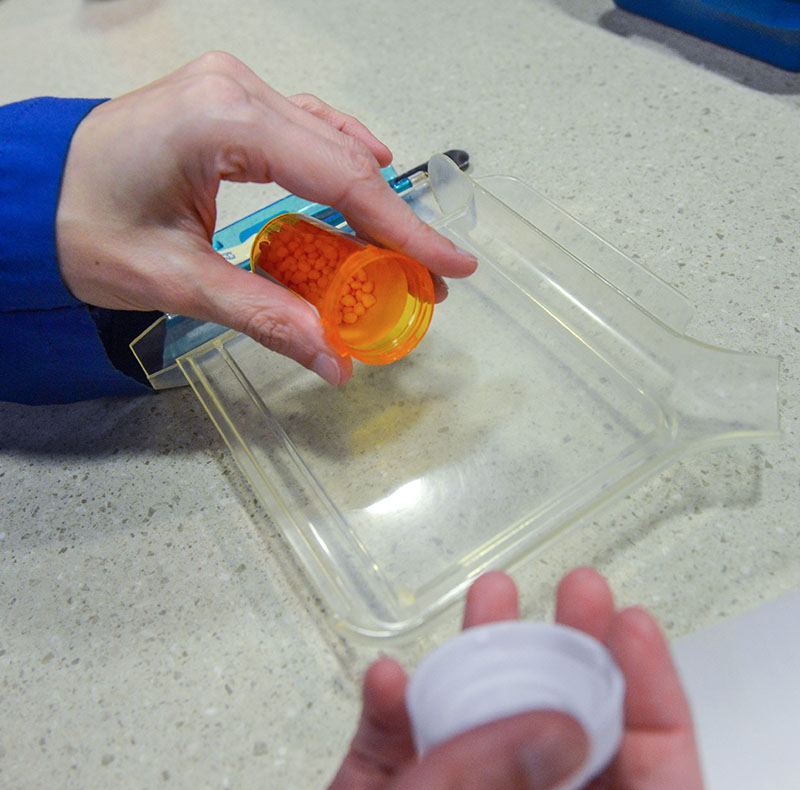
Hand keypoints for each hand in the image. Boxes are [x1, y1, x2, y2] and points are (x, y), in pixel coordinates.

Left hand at [55, 51, 475, 385]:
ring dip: (372, 199)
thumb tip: (334, 360)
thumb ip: (265, 317)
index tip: (452, 264)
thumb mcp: (177, 281)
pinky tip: (365, 188)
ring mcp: (233, 88)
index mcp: (222, 121)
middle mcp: (236, 89)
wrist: (31, 194)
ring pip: (331, 142)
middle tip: (432, 278)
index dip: (405, 229)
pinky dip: (340, 168)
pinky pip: (306, 131)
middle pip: (346, 158)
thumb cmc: (83, 226)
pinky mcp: (229, 104)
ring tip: (404, 253)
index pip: (341, 177)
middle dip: (396, 223)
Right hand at [323, 568, 704, 789]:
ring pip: (483, 737)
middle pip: (565, 749)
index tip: (632, 627)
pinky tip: (385, 685)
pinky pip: (399, 752)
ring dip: (482, 666)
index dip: (652, 704)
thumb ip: (490, 786)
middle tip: (576, 592)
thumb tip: (561, 730)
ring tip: (490, 599)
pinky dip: (392, 716)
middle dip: (571, 659)